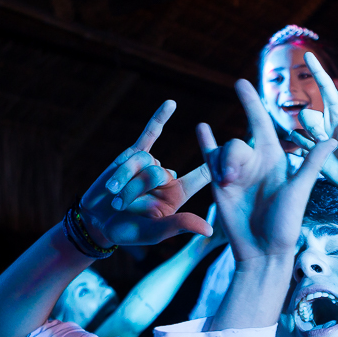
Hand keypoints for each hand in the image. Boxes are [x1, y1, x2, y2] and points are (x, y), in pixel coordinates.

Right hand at [80, 101, 212, 246]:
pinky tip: (171, 104)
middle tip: (122, 205)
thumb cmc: (127, 231)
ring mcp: (150, 164)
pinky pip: (149, 134)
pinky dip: (159, 119)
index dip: (216, 167)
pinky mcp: (133, 154)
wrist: (96, 219)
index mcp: (178, 195)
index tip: (240, 153)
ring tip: (114, 195)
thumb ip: (179, 225)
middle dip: (138, 189)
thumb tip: (209, 229)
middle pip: (161, 172)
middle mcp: (167, 178)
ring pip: (144, 162)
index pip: (202, 177)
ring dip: (125, 179)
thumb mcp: (153, 232)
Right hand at [197, 79, 335, 264]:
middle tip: (233, 178)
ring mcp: (236, 173)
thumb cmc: (285, 225)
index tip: (240, 83)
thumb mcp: (299, 191)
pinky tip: (202, 129)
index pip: (261, 123)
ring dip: (221, 163)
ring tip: (226, 184)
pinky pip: (210, 159)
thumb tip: (334, 138)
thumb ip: (310, 163)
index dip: (251, 102)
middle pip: (237, 142)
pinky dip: (205, 143)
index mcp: (275, 160)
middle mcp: (255, 162)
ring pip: (222, 151)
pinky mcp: (220, 185)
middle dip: (233, 154)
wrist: (262, 252)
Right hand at [293, 52, 337, 196]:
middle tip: (324, 139)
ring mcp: (317, 137)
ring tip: (322, 149)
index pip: (325, 87)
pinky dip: (301, 146)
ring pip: (300, 127)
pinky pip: (296, 142)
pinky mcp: (311, 151)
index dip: (316, 71)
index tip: (307, 54)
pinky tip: (310, 152)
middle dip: (311, 125)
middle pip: (307, 112)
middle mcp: (326, 122)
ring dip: (309, 137)